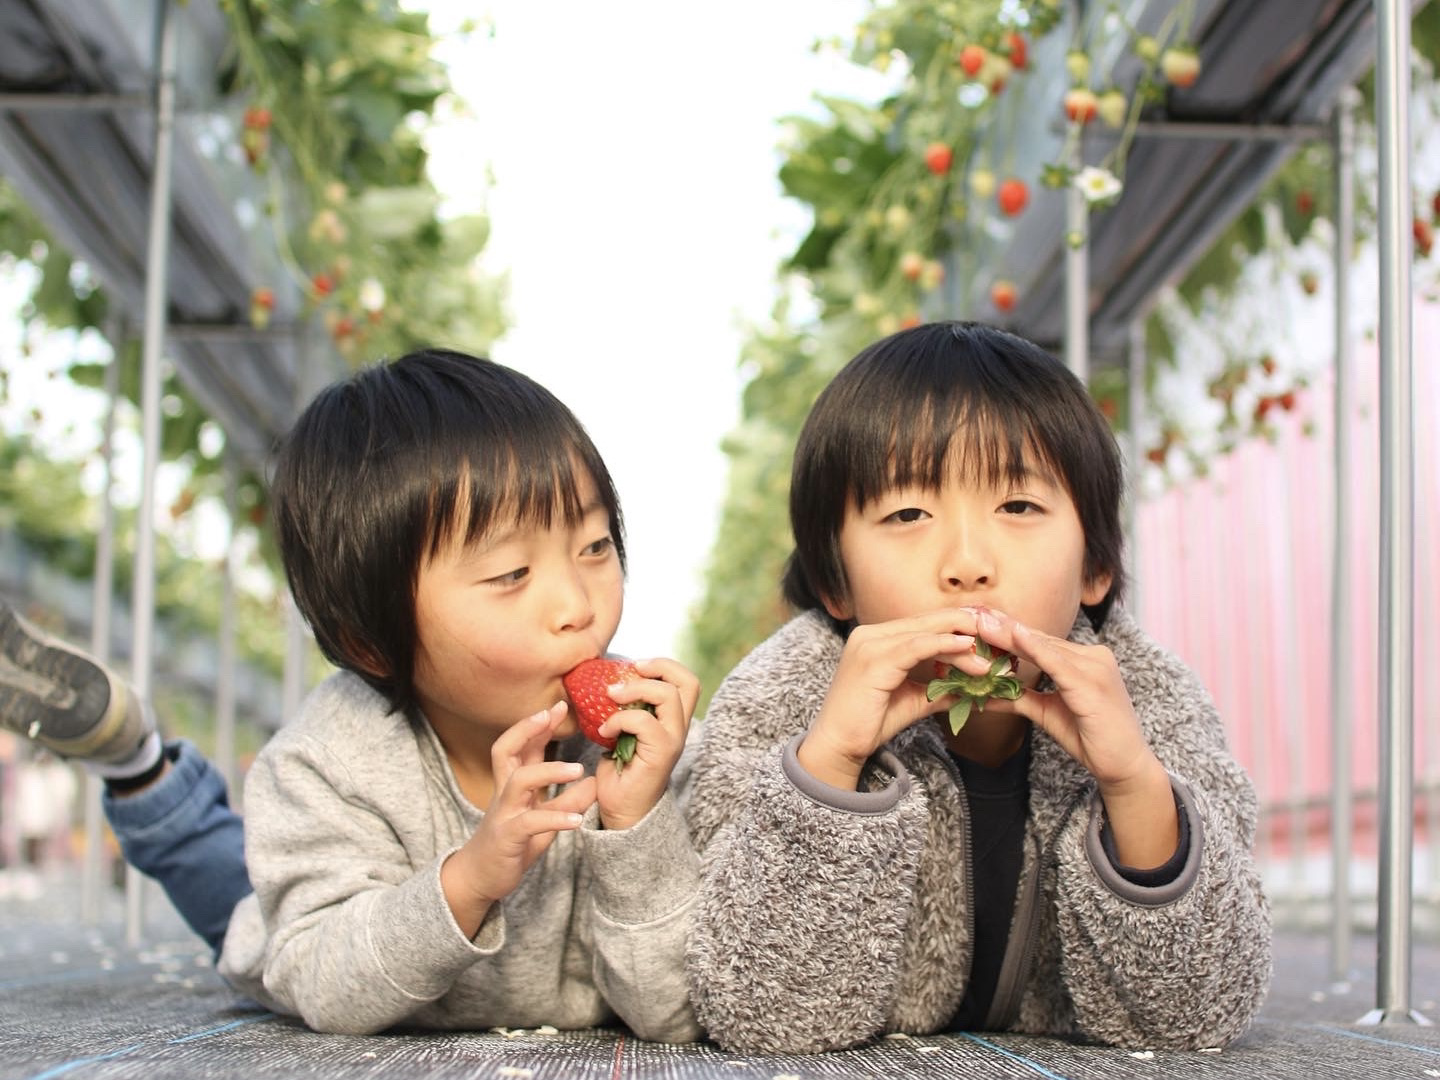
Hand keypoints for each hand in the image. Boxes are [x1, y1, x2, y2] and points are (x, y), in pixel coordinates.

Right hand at [441, 702, 596, 935]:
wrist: (480, 878)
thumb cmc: (512, 843)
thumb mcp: (543, 820)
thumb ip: (565, 801)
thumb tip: (593, 782)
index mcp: (512, 784)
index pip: (520, 745)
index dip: (537, 724)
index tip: (559, 705)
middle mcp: (504, 792)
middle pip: (505, 749)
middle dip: (526, 729)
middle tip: (551, 714)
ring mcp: (504, 813)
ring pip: (520, 781)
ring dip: (549, 771)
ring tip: (578, 771)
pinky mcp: (508, 836)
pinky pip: (531, 823)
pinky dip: (556, 819)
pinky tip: (577, 821)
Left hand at [593, 657, 698, 829]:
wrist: (622, 811)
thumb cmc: (621, 770)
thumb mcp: (624, 731)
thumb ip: (627, 708)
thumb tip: (608, 681)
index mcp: (673, 719)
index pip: (686, 680)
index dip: (665, 665)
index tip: (636, 666)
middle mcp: (679, 727)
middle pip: (688, 681)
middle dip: (657, 668)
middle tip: (628, 673)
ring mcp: (673, 740)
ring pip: (667, 696)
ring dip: (634, 690)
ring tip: (611, 697)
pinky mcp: (661, 753)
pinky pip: (643, 722)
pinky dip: (619, 719)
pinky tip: (605, 732)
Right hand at [797, 611, 979, 790]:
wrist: (838, 745)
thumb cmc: (871, 723)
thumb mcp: (914, 699)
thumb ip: (942, 689)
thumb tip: (978, 690)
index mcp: (877, 638)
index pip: (925, 624)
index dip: (959, 625)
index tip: (991, 632)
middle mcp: (871, 634)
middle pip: (928, 621)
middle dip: (967, 625)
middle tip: (1000, 633)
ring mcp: (870, 644)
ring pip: (926, 632)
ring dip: (963, 639)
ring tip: (991, 651)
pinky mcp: (873, 660)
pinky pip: (916, 646)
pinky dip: (944, 645)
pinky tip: (968, 648)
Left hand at [968, 608, 1177, 867]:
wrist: (1123, 766)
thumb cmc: (1090, 737)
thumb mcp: (1046, 712)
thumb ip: (1020, 698)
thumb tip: (986, 695)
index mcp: (1084, 660)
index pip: (1039, 642)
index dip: (1007, 631)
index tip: (978, 619)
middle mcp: (1093, 656)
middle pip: (1039, 640)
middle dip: (1003, 628)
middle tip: (971, 614)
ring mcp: (1096, 667)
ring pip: (1045, 647)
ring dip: (1010, 636)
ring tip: (981, 625)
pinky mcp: (1094, 684)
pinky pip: (1059, 663)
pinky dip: (1036, 650)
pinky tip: (1015, 638)